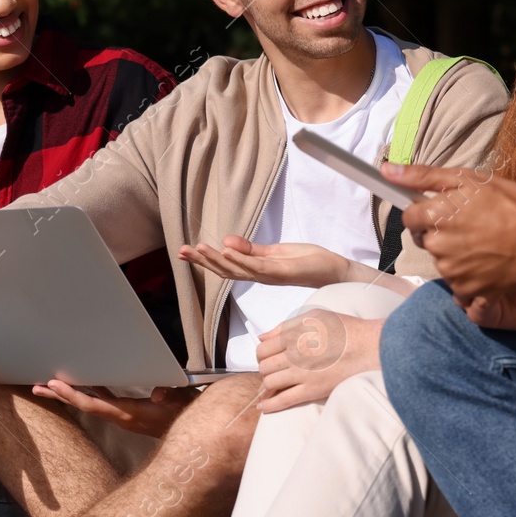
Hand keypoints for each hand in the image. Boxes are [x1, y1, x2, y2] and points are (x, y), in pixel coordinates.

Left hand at [31, 381, 197, 437]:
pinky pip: (102, 401)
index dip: (73, 395)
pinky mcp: (128, 413)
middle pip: (83, 405)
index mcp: (128, 413)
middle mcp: (121, 417)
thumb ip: (167, 397)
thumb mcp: (180, 402)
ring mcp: (123, 416)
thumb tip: (156, 396)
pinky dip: (90, 392)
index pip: (94, 405)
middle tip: (35, 387)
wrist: (195, 435)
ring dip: (70, 395)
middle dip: (59, 397)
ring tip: (49, 386)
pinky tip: (85, 383)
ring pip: (90, 404)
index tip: (53, 385)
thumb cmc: (187, 414)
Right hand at [179, 236, 352, 288]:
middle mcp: (260, 275)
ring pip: (238, 268)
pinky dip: (241, 258)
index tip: (183, 252)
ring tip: (199, 248)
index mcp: (256, 270)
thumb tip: (225, 241)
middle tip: (181, 252)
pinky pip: (258, 265)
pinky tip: (227, 249)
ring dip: (217, 259)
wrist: (334, 271)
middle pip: (225, 269)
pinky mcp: (283, 270)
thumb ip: (251, 249)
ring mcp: (270, 274)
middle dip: (203, 261)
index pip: (225, 265)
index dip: (203, 260)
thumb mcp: (275, 251)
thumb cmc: (307, 261)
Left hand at [256, 309, 383, 411]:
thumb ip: (286, 325)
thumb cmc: (344, 329)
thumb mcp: (314, 316)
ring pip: (270, 383)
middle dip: (266, 369)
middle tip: (273, 370)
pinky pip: (284, 400)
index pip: (263, 349)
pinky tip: (263, 407)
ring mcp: (302, 374)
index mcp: (293, 335)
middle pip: (264, 366)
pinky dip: (270, 405)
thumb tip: (263, 337)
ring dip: (269, 384)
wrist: (369, 348)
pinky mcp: (312, 390)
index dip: (262, 354)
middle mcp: (294, 354)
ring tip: (275, 384)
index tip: (268, 357)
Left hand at [382, 163, 515, 296]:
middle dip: (442, 234)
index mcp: (433, 216)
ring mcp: (453, 271)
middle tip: (471, 225)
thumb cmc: (507, 201)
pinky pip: (459, 286)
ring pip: (443, 263)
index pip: (409, 218)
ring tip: (484, 243)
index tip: (445, 212)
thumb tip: (385, 170)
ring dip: (456, 256)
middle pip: (426, 241)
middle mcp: (438, 246)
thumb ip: (421, 176)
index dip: (425, 214)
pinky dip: (469, 277)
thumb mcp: (465, 179)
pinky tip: (488, 263)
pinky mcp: (469, 290)